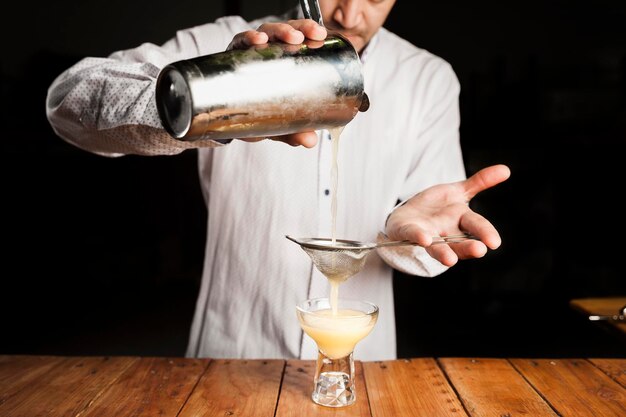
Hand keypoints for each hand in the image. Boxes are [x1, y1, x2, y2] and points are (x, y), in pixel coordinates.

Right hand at [227, 19, 326, 147]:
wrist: (226, 122)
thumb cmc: (256, 115)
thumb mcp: (276, 125)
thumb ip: (292, 132)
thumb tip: (310, 141)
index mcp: (286, 62)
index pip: (301, 40)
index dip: (311, 32)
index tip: (321, 35)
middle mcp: (270, 53)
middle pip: (286, 32)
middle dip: (299, 28)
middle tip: (308, 37)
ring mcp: (251, 53)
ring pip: (267, 32)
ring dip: (278, 30)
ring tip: (289, 37)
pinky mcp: (232, 57)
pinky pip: (239, 42)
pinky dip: (248, 38)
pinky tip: (257, 40)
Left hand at [385, 164, 510, 266]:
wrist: (408, 214)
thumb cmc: (437, 207)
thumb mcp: (458, 191)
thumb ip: (480, 182)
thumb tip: (506, 170)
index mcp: (461, 221)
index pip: (477, 227)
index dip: (486, 233)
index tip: (495, 242)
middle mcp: (446, 233)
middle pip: (460, 243)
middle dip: (469, 248)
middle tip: (479, 250)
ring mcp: (428, 234)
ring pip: (438, 247)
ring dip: (444, 253)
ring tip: (450, 260)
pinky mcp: (408, 232)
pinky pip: (413, 235)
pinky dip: (419, 237)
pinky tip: (424, 239)